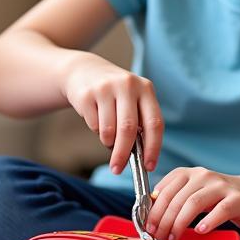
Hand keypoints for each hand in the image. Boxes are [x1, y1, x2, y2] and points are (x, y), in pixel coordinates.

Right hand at [62, 53, 162, 173]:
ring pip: (109, 130)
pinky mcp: (87, 94)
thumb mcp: (133, 100)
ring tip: (108, 137)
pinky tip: (96, 118)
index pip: (155, 123)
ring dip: (108, 142)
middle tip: (117, 169)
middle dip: (124, 153)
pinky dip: (96, 130)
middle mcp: (128, 85)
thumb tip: (139, 158)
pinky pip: (94, 125)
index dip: (153, 148)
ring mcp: (106, 88)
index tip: (149, 166)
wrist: (84, 70)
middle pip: (129, 129)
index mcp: (146, 89)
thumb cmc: (115, 94)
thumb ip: (139, 124)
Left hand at [145, 167, 239, 239]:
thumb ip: (179, 201)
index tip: (147, 227)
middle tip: (158, 237)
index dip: (153, 210)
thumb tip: (153, 218)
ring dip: (179, 223)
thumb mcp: (199, 195)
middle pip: (176, 198)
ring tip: (173, 238)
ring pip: (193, 203)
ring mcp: (222, 187)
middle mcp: (205, 176)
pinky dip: (207, 222)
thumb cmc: (225, 200)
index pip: (165, 189)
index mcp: (191, 174)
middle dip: (163, 220)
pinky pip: (220, 210)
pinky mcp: (238, 200)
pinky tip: (200, 231)